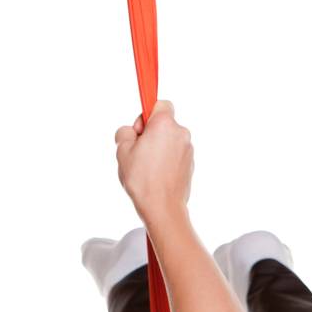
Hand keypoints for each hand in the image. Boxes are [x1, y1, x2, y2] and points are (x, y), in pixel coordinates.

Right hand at [115, 100, 194, 221]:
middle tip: (137, 150)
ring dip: (158, 147)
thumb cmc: (143, 180)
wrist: (163, 207)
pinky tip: (155, 174)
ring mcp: (188, 150)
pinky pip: (175, 154)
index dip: (147, 113)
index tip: (140, 125)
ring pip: (169, 140)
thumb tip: (131, 132)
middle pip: (164, 123)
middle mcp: (181, 134)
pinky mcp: (190, 164)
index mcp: (165, 125)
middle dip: (150, 132)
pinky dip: (166, 159)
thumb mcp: (122, 150)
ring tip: (145, 166)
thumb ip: (125, 132)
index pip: (160, 103)